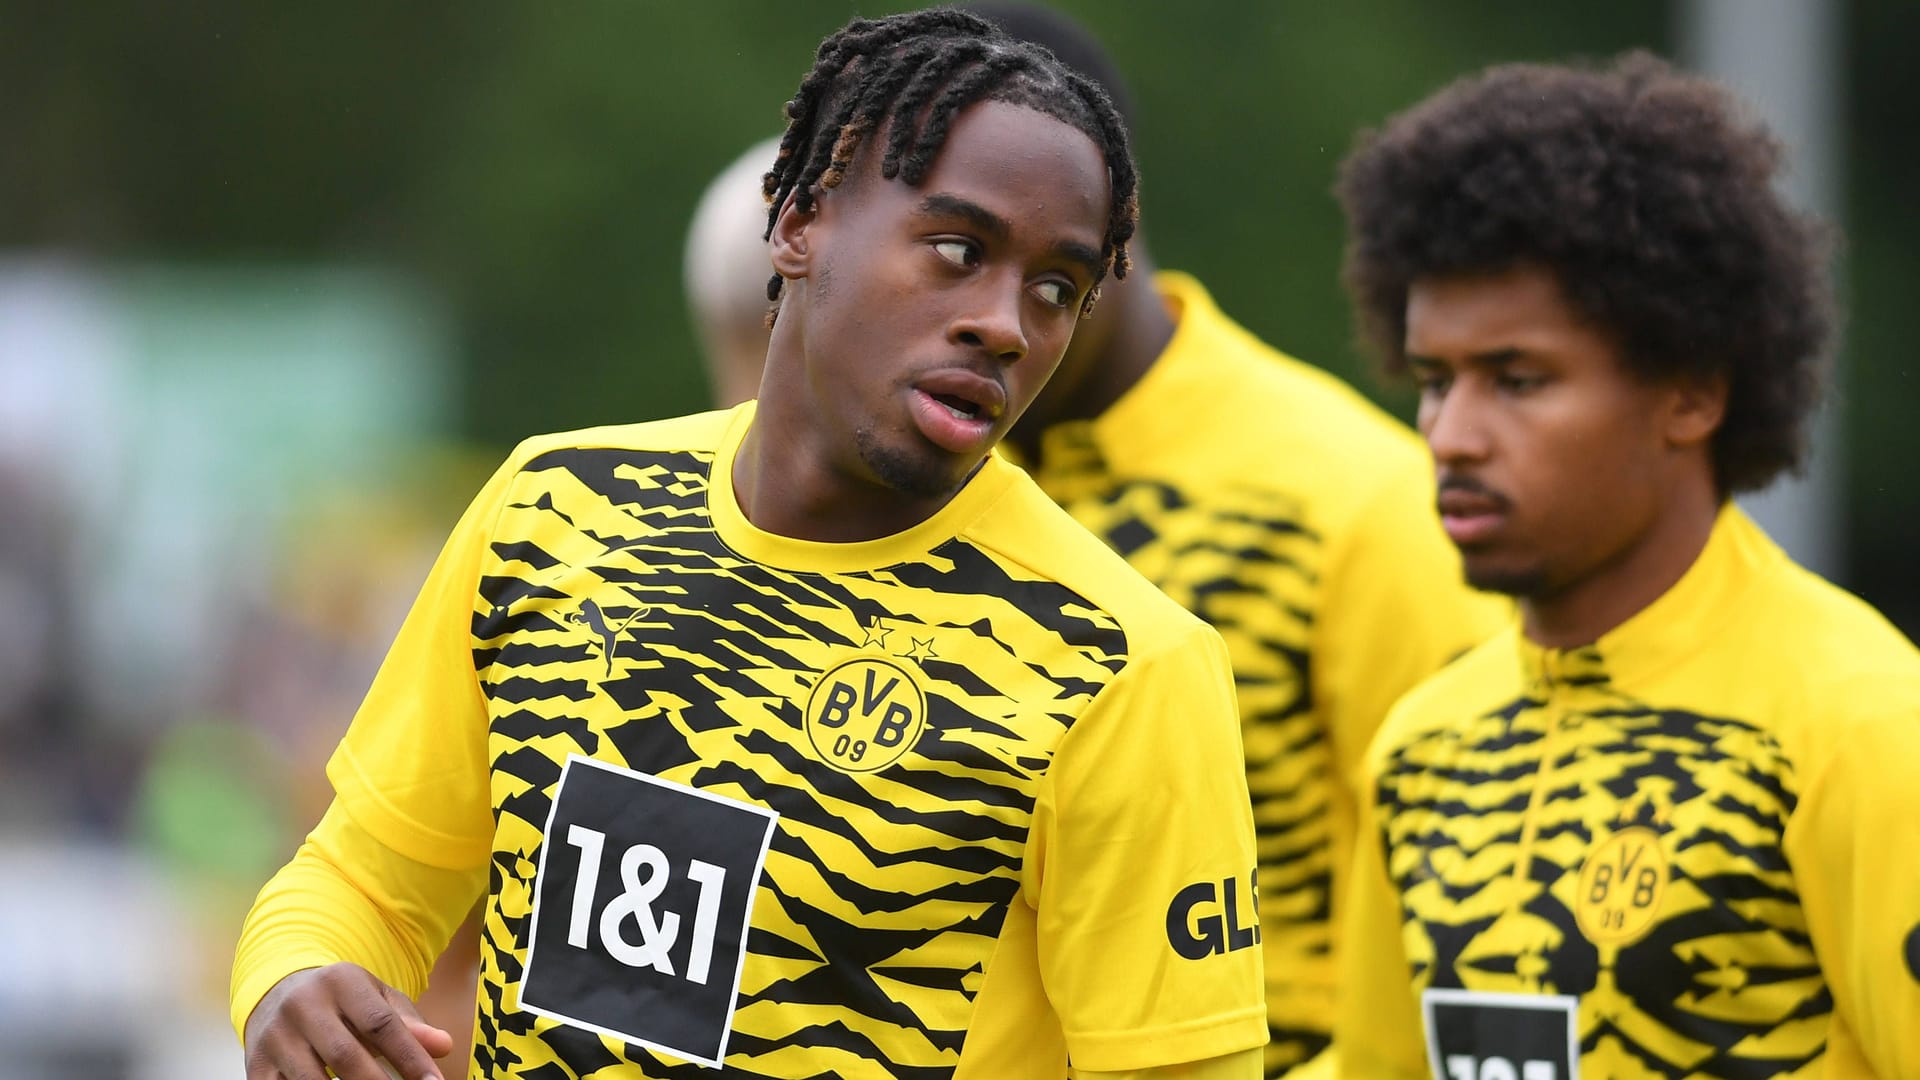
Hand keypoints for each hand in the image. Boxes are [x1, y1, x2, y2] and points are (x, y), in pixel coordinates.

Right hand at [243, 963, 454, 1079]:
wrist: (276, 992)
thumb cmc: (342, 1002)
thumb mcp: (376, 1000)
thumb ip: (409, 1024)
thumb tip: (444, 1046)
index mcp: (341, 982)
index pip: (381, 1024)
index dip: (410, 1057)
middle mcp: (303, 1006)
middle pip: (346, 1056)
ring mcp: (275, 1037)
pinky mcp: (256, 1064)